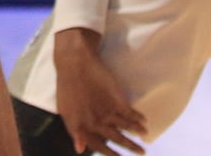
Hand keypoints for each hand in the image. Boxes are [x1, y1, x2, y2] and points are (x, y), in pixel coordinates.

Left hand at [54, 31, 146, 154]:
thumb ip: (74, 131)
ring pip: (126, 127)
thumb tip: (79, 149)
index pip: (97, 146)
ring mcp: (107, 112)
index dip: (109, 154)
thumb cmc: (67, 86)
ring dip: (137, 132)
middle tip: (141, 152)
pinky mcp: (116, 100)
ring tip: (145, 135)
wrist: (75, 64)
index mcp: (80, 127)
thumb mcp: (65, 111)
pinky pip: (130, 114)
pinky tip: (144, 121)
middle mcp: (95, 123)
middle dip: (130, 147)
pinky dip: (138, 118)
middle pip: (116, 139)